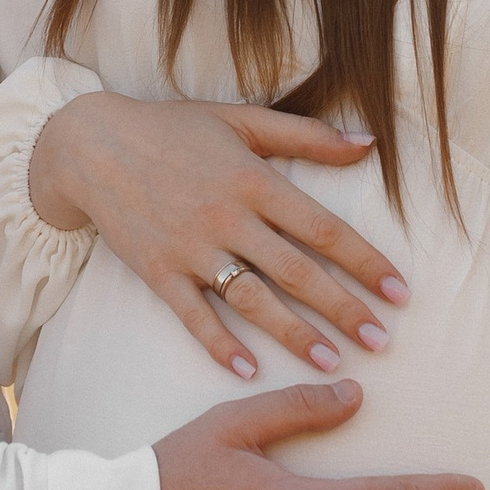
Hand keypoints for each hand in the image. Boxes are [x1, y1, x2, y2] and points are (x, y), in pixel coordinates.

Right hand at [30, 92, 406, 378]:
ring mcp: (191, 248)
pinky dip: (219, 343)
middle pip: (296, 271)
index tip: (399, 291)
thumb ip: (306, 135)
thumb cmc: (172, 129)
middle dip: (343, 309)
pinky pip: (193, 315)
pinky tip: (249, 370)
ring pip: (252, 299)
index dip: (365, 260)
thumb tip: (368, 144)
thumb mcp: (241, 119)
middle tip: (381, 342)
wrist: (90, 145)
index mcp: (253, 179)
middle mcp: (226, 217)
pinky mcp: (158, 271)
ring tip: (332, 365)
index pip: (322, 228)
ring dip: (294, 334)